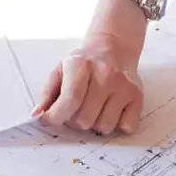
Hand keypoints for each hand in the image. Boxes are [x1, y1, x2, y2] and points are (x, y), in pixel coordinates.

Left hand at [31, 21, 144, 135]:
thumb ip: (47, 94)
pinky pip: (125, 127)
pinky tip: (111, 108)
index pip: (69, 100)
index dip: (56, 117)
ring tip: (94, 107)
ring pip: (103, 127)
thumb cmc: (83, 63)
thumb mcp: (60, 70)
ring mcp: (123, 86)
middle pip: (84, 119)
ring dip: (95, 123)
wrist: (113, 48)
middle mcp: (105, 74)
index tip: (49, 121)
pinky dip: (117, 124)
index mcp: (81, 65)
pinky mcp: (137, 96)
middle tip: (76, 108)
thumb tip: (37, 116)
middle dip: (75, 120)